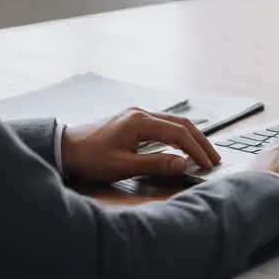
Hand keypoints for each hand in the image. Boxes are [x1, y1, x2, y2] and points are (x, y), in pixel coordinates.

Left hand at [60, 108, 219, 181]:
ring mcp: (136, 115)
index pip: (178, 133)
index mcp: (139, 121)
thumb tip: (183, 163)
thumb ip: (155, 163)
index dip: (196, 149)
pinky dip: (178, 135)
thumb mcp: (122, 166)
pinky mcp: (132, 120)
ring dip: (191, 137)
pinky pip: (163, 124)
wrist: (64, 148)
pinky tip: (182, 147)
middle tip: (214, 159)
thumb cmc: (89, 159)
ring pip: (173, 122)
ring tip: (204, 153)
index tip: (208, 165)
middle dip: (200, 141)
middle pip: (181, 124)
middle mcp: (141, 113)